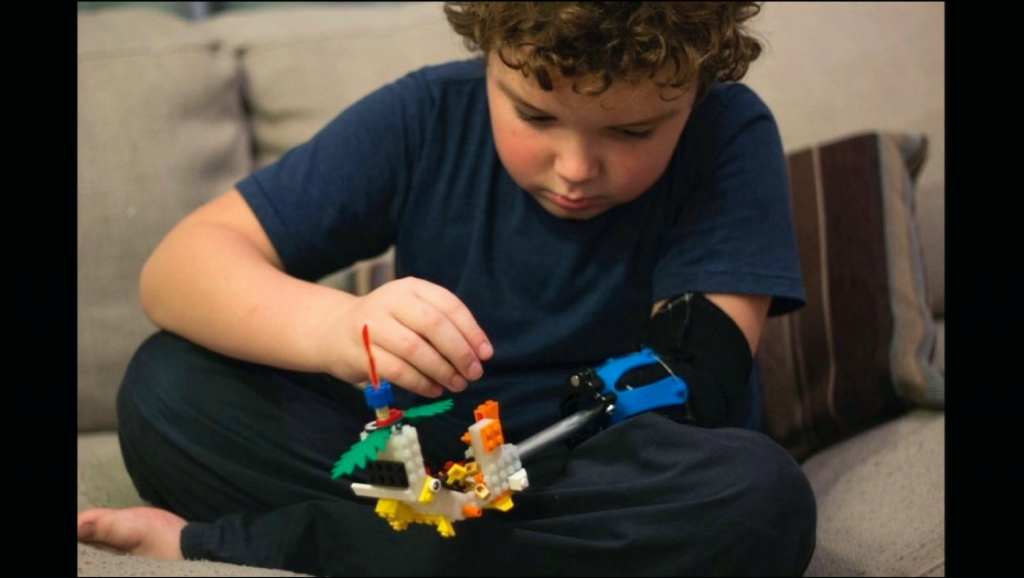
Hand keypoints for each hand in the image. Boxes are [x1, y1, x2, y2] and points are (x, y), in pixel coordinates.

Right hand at [325, 277, 492, 396]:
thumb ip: (440, 323)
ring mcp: (372, 326)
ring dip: (442, 371)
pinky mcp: (360, 352)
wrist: (334, 330)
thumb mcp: (412, 311)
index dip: (471, 331)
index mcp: (410, 287)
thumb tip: (478, 352)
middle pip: (433, 325)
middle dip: (459, 352)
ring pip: (415, 349)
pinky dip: (420, 383)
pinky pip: (397, 370)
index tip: (486, 354)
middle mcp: (390, 301)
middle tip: (474, 373)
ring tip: (457, 384)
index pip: (448, 305)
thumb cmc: (386, 324)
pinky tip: (434, 390)